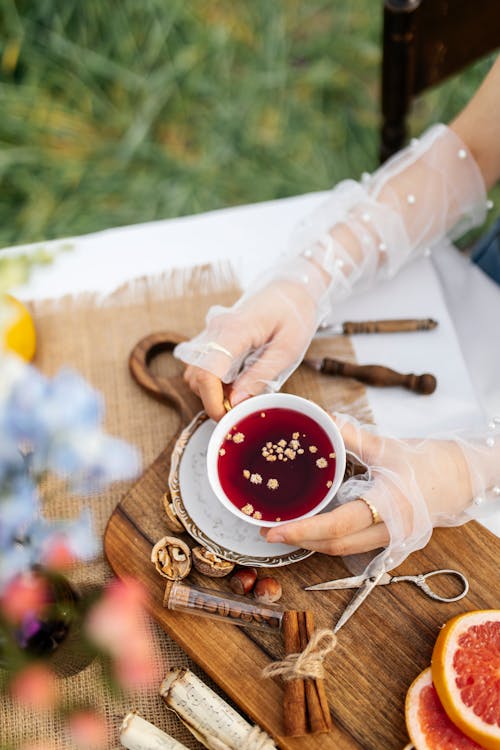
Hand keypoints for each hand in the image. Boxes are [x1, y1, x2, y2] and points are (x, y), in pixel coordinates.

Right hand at [175, 279, 318, 419]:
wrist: (292, 288)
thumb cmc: (295, 314)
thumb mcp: (287, 350)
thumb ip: (260, 377)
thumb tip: (234, 403)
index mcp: (234, 330)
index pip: (207, 372)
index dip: (212, 402)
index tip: (227, 418)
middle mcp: (215, 329)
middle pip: (196, 376)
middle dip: (213, 399)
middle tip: (241, 407)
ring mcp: (212, 331)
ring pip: (195, 372)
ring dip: (212, 390)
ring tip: (242, 394)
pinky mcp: (214, 336)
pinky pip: (203, 364)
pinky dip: (215, 380)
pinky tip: (237, 382)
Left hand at [261, 415, 472, 559]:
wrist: (467, 477)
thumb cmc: (433, 462)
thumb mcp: (388, 447)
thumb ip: (351, 436)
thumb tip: (322, 420)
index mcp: (388, 508)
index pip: (336, 527)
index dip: (302, 530)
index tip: (274, 530)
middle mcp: (389, 532)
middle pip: (335, 545)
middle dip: (300, 540)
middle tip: (270, 530)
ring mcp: (392, 540)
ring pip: (345, 550)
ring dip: (315, 542)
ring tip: (288, 528)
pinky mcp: (393, 539)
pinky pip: (356, 545)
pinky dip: (332, 538)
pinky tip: (317, 526)